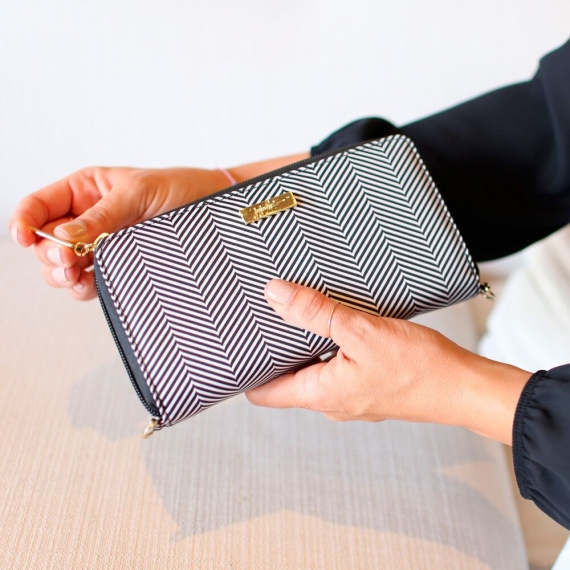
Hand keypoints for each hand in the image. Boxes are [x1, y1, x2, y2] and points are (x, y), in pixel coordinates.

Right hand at [9, 166, 231, 299]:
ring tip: (78, 274)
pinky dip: (85, 287)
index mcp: (85, 191)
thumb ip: (102, 215)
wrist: (213, 210)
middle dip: (49, 253)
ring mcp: (101, 246)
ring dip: (63, 275)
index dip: (23, 221)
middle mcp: (87, 219)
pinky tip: (92, 285)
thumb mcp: (138, 192)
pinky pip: (90, 282)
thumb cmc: (179, 190)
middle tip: (69, 259)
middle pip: (45, 243)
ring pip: (63, 267)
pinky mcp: (120, 266)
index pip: (38, 206)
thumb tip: (64, 236)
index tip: (23, 238)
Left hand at [246, 280, 530, 444]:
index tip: (239, 344)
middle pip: (287, 378)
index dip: (247, 370)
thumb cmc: (420, 369)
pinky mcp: (369, 386)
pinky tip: (338, 322)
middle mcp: (332, 401)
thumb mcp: (361, 331)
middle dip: (276, 349)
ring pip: (314, 370)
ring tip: (300, 313)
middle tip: (267, 318)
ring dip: (305, 345)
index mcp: (322, 394)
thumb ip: (315, 312)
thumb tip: (277, 295)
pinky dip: (330, 346)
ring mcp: (352, 396)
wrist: (464, 387)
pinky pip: (337, 366)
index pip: (264, 393)